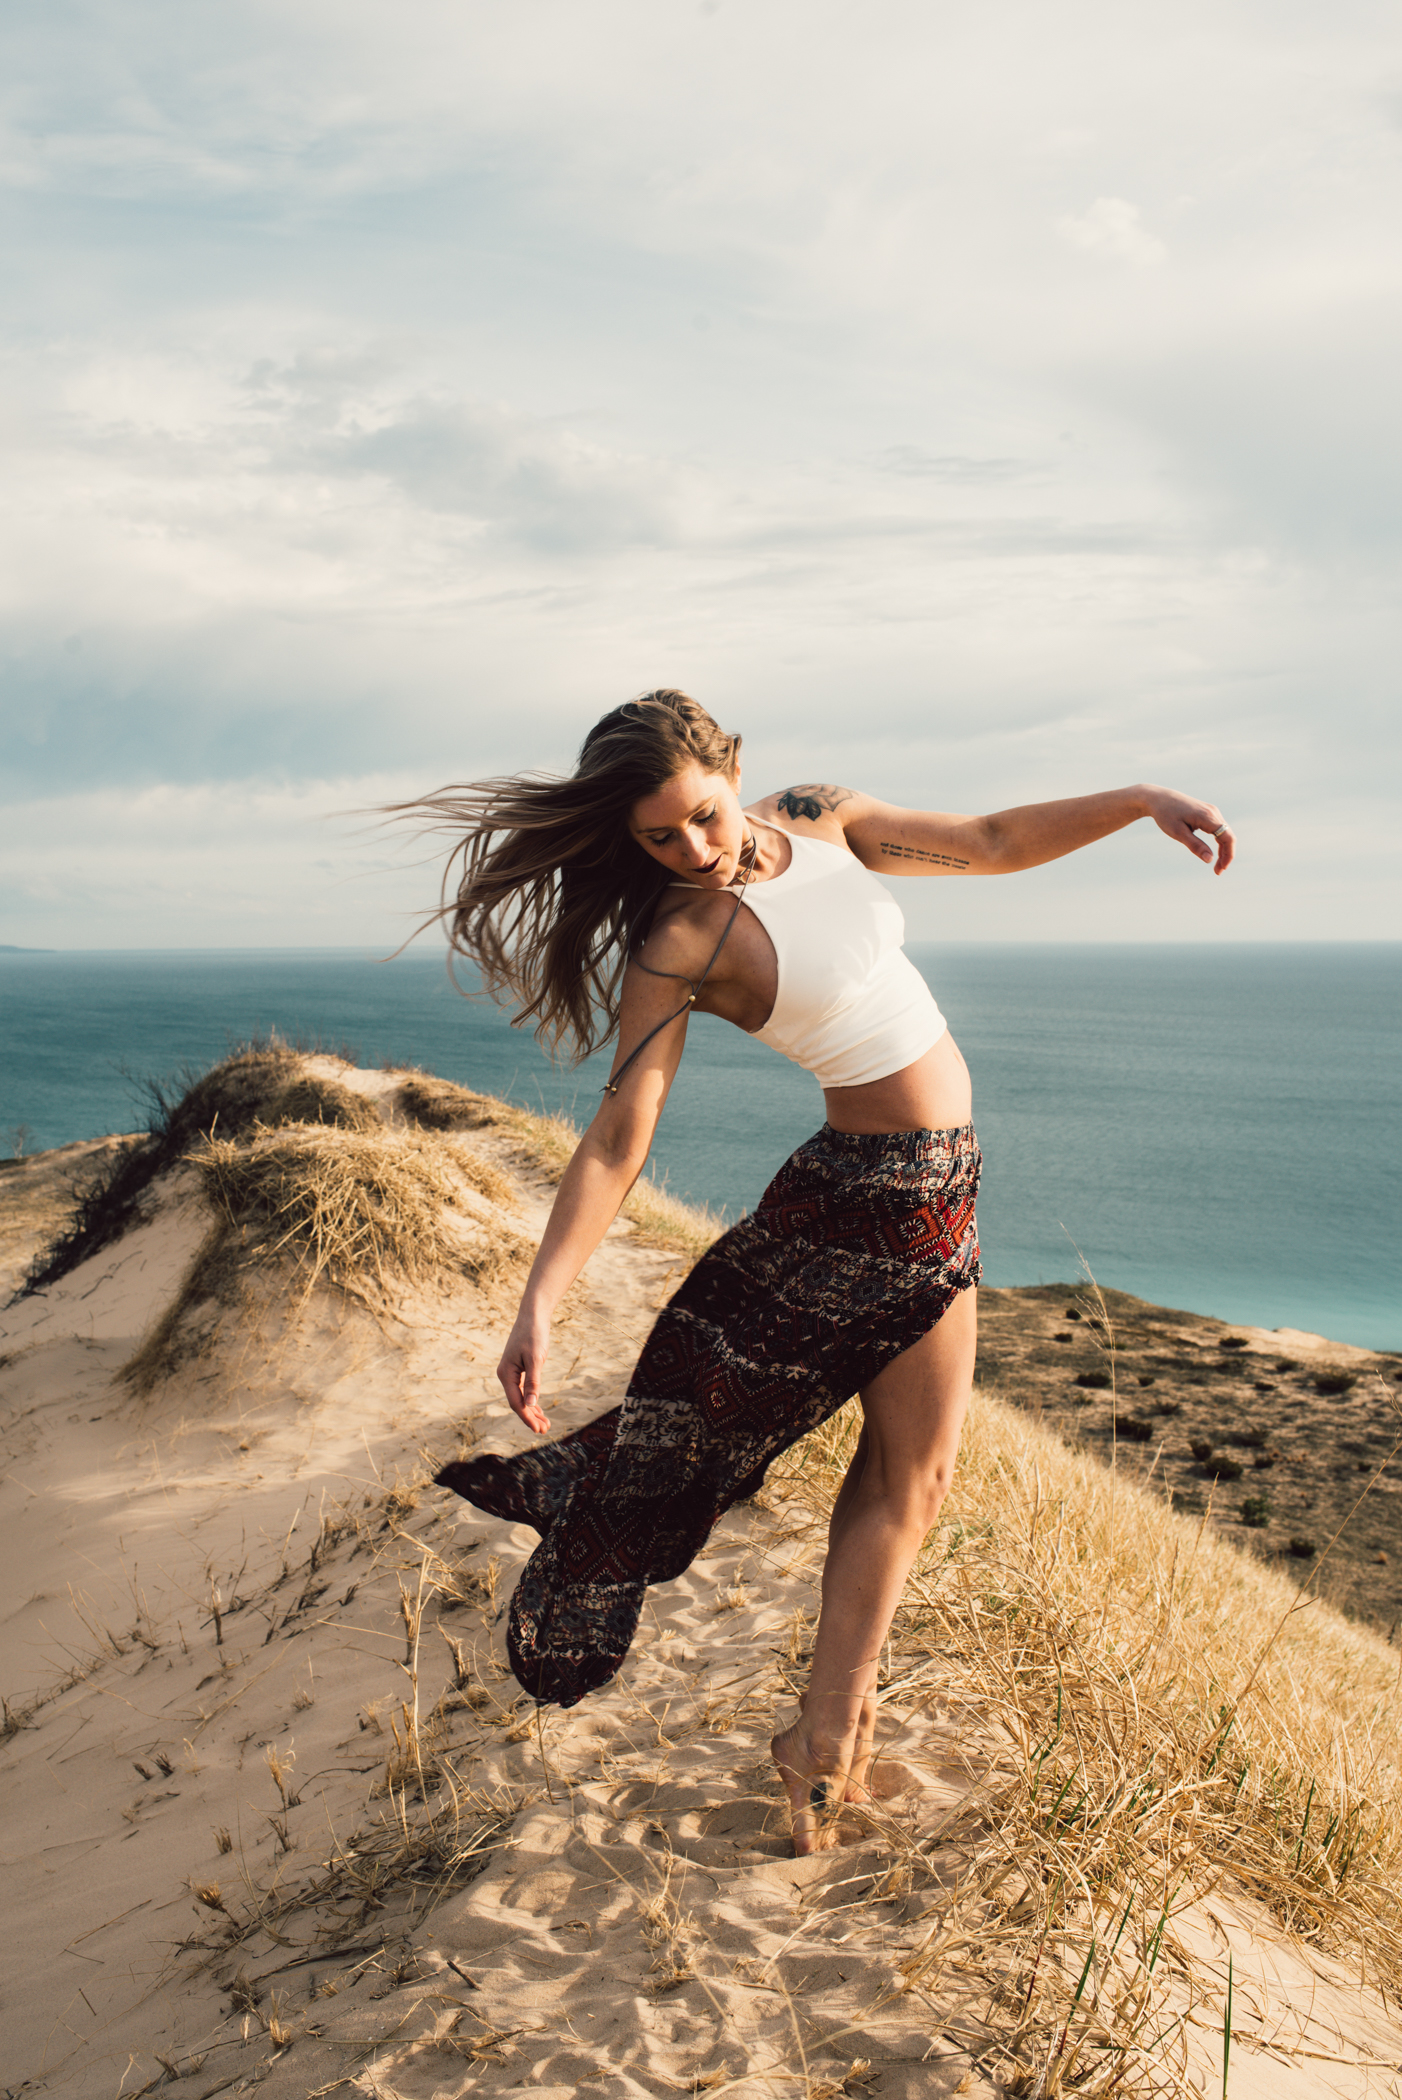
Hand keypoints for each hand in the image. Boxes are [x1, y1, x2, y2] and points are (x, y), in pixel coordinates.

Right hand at [497, 1306, 550, 1433]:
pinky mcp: (519, 1369)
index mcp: (506, 1374)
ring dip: (532, 1411)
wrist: (533, 1315)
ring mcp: (511, 1372)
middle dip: (531, 1417)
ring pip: (521, 1398)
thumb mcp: (535, 1359)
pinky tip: (539, 1409)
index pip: (516, 1402)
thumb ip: (533, 1382)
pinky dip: (532, 1400)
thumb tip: (531, 1405)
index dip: (527, 1417)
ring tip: (545, 1424)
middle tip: (545, 1430)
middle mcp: (506, 1375)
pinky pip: (523, 1390)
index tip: (538, 1429)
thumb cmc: (534, 1335)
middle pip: (518, 1403)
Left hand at [1144, 786, 1235, 874]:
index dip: (1228, 855)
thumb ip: (1195, 846)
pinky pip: (1218, 829)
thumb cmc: (1166, 815)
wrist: (1158, 798)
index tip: (1221, 870)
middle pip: (1228, 836)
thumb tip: (1210, 860)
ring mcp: (1211, 811)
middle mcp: (1213, 812)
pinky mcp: (1207, 812)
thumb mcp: (1178, 833)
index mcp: (1207, 817)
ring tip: (1216, 866)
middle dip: (1226, 855)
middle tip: (1217, 872)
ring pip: (1225, 833)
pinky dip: (1219, 842)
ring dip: (1223, 850)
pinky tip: (1214, 853)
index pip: (1228, 837)